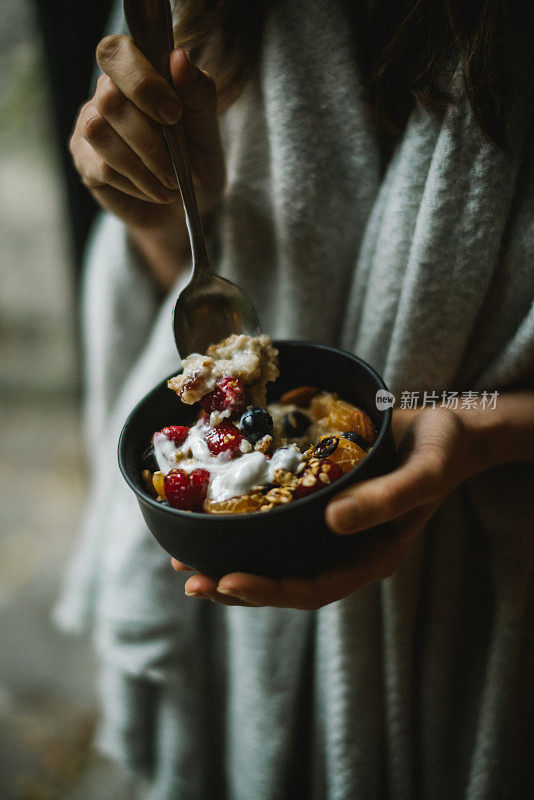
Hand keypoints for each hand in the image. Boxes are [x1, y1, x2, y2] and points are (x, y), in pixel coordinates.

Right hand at [70, 36, 224, 279]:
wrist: (186, 209)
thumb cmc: (196, 163)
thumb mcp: (208, 130)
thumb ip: (198, 93)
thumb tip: (179, 57)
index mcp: (137, 72)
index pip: (117, 53)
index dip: (142, 82)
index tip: (173, 114)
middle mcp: (107, 93)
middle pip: (108, 98)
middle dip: (147, 137)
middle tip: (176, 165)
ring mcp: (90, 125)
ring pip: (98, 131)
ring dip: (142, 164)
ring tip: (169, 183)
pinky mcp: (85, 161)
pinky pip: (102, 167)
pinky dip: (136, 183)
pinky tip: (154, 191)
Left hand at [175, 407, 481, 608]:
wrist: (445, 429)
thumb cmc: (441, 450)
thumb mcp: (425, 471)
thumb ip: (387, 498)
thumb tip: (332, 520)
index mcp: (371, 556)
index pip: (315, 588)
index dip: (270, 590)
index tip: (227, 581)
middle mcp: (345, 549)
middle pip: (286, 582)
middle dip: (236, 587)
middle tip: (189, 580)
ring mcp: (330, 530)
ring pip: (276, 558)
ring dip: (230, 562)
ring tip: (184, 563)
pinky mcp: (318, 504)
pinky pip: (277, 524)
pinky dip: (244, 526)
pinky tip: (211, 518)